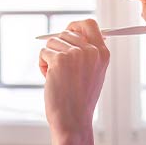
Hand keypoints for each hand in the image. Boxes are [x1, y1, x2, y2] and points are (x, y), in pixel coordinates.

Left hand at [38, 19, 109, 137]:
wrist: (73, 120)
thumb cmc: (79, 100)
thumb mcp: (93, 73)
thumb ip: (88, 52)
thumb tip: (72, 32)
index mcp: (102, 53)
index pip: (89, 24)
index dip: (75, 26)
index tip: (67, 31)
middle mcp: (91, 51)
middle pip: (66, 33)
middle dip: (58, 48)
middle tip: (60, 68)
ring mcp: (76, 54)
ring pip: (52, 42)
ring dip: (49, 58)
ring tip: (56, 77)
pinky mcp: (59, 60)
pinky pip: (43, 53)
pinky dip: (42, 66)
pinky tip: (49, 80)